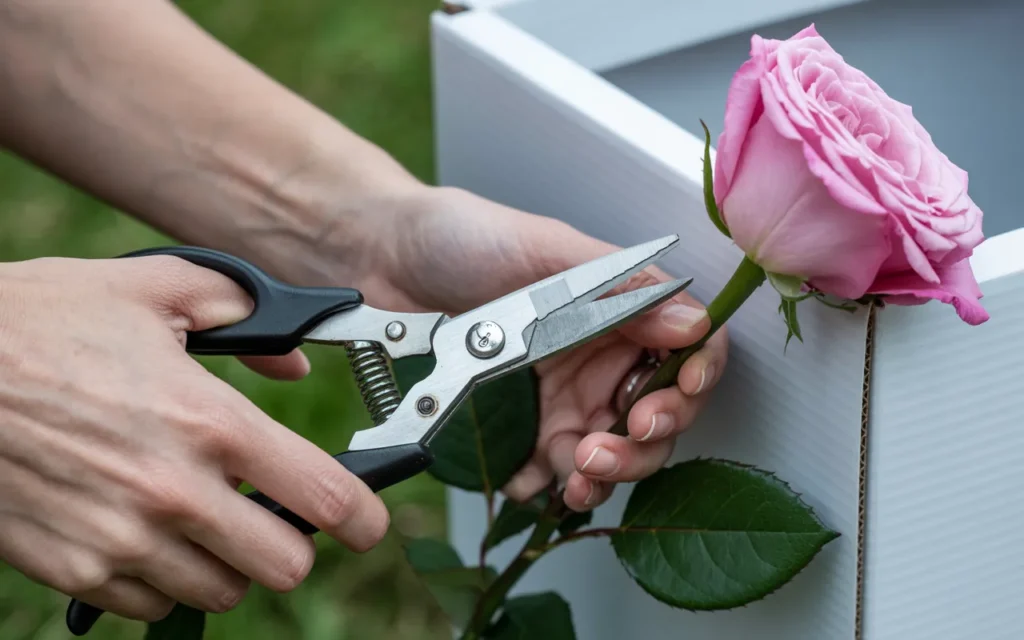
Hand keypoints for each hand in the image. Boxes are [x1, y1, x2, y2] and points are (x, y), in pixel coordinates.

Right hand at [0, 256, 388, 621]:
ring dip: (228, 562)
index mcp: (208, 421)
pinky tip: (148, 533)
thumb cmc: (40, 322)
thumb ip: (244, 312)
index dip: (364, 516)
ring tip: (203, 518)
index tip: (367, 521)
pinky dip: (165, 579)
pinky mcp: (75, 571)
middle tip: (272, 513)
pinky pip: (153, 605)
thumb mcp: (154, 289)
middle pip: (285, 565)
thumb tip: (291, 362)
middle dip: (291, 542)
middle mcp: (174, 491)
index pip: (325, 496)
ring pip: (223, 592)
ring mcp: (122, 540)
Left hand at [357, 187, 728, 510]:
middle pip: (654, 418)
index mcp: (619, 311)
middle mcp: (598, 358)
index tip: (663, 406)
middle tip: (606, 448)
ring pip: (606, 453)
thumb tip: (690, 322)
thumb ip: (620, 290)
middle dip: (641, 445)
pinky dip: (542, 486)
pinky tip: (526, 480)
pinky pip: (545, 470)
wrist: (383, 256)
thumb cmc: (464, 237)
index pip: (686, 354)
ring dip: (601, 476)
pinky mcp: (518, 426)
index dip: (690, 385)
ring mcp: (559, 396)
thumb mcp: (546, 252)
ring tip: (576, 474)